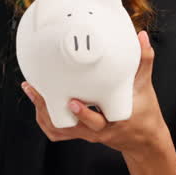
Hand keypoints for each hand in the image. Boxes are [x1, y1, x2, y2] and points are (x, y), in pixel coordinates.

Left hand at [21, 31, 171, 161]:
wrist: (143, 138)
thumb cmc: (145, 112)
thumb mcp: (144, 86)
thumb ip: (143, 60)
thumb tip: (142, 36)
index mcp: (114, 119)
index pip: (97, 122)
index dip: (83, 114)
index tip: (71, 101)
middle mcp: (98, 130)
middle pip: (68, 126)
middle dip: (49, 108)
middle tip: (36, 89)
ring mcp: (87, 134)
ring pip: (59, 129)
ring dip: (42, 111)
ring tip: (31, 90)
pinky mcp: (80, 134)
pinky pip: (58, 132)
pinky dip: (45, 119)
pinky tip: (37, 102)